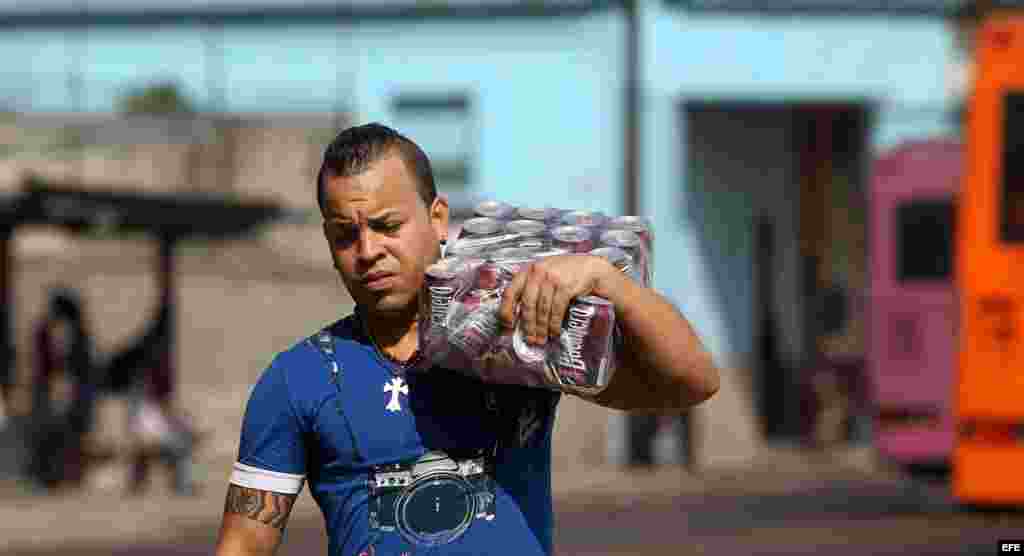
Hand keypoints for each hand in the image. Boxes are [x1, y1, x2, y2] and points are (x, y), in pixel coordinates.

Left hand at [498, 254, 620, 344]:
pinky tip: (554, 331)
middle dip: (528, 324)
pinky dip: (554, 323)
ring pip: (542, 308)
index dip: (507, 309)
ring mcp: (551, 279)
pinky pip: (556, 309)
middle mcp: (538, 272)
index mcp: (528, 270)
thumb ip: (530, 286)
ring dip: (541, 327)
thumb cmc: (565, 272)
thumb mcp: (544, 273)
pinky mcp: (565, 286)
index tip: (508, 324)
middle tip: (529, 338)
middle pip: (528, 303)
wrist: (590, 268)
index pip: (511, 290)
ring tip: (541, 338)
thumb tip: (517, 310)